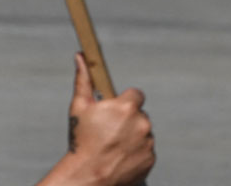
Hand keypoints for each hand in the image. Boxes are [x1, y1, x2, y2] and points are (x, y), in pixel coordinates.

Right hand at [40, 54, 154, 185]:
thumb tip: (81, 56)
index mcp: (128, 106)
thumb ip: (84, 80)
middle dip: (127, 121)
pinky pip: (145, 151)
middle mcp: (142, 122)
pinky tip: (119, 158)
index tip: (114, 112)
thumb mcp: (79, 109)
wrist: (86, 177)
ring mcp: (148, 142)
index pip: (135, 95)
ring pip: (143, 133)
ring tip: (113, 147)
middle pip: (139, 115)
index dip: (124, 103)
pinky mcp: (150, 159)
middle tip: (110, 133)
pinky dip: (136, 153)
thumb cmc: (80, 141)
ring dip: (132, 137)